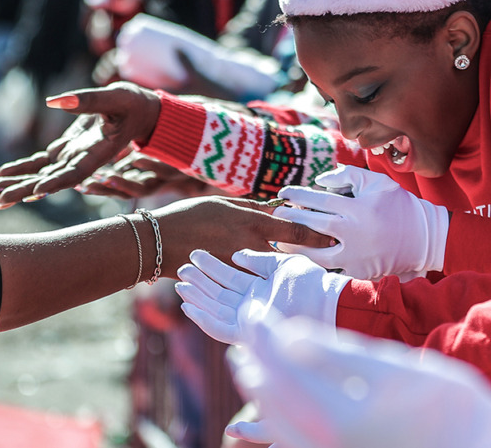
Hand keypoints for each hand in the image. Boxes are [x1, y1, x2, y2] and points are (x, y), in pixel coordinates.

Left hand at [0, 81, 160, 206]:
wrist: (141, 113)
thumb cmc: (134, 103)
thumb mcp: (117, 97)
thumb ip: (89, 100)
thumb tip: (54, 101)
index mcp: (99, 152)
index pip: (76, 171)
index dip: (58, 181)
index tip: (38, 190)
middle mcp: (84, 160)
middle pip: (52, 179)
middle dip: (26, 188)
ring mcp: (73, 156)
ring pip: (42, 173)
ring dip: (19, 182)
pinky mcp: (67, 149)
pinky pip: (41, 162)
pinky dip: (23, 168)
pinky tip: (1, 174)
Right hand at [77, 152, 212, 199]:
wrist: (209, 138)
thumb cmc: (175, 144)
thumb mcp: (148, 147)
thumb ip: (125, 149)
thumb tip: (96, 147)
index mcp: (142, 177)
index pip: (115, 188)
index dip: (98, 188)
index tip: (80, 184)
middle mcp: (153, 182)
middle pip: (125, 193)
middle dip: (106, 191)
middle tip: (87, 185)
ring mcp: (166, 178)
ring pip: (142, 188)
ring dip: (124, 184)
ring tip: (107, 176)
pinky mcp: (182, 169)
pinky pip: (163, 170)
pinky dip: (149, 164)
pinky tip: (136, 156)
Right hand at [150, 197, 335, 266]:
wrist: (156, 242)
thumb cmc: (189, 216)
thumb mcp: (223, 203)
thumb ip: (253, 208)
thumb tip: (279, 208)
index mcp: (252, 223)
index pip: (295, 232)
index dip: (317, 236)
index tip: (335, 240)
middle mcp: (249, 246)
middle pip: (288, 256)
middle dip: (305, 258)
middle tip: (327, 258)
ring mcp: (239, 267)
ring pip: (270, 273)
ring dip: (285, 274)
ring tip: (304, 277)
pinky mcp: (226, 282)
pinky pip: (250, 283)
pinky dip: (261, 283)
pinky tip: (271, 286)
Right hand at [175, 249, 349, 343]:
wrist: (325, 303)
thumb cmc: (311, 282)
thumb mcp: (281, 264)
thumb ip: (258, 260)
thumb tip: (236, 255)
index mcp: (259, 289)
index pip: (229, 277)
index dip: (211, 266)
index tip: (196, 253)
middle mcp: (251, 305)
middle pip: (217, 293)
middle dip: (199, 281)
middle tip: (182, 267)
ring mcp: (248, 320)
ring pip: (215, 309)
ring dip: (197, 297)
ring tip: (180, 283)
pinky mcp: (248, 333)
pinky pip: (219, 328)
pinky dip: (203, 318)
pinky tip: (189, 306)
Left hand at [224, 317, 490, 447]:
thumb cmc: (449, 405)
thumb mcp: (394, 367)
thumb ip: (337, 353)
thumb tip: (286, 337)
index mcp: (336, 415)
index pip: (280, 365)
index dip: (262, 333)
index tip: (252, 309)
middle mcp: (325, 445)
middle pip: (272, 397)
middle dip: (256, 359)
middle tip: (246, 330)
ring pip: (279, 425)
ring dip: (260, 392)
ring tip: (250, 366)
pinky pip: (295, 443)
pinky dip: (278, 421)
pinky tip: (274, 410)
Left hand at [272, 165, 449, 278]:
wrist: (424, 238)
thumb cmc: (398, 206)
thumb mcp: (377, 182)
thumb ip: (347, 175)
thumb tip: (320, 181)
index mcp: (357, 209)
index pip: (318, 200)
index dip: (297, 195)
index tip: (282, 193)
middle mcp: (353, 234)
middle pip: (311, 225)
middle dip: (290, 219)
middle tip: (276, 214)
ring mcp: (355, 256)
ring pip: (315, 252)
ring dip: (295, 245)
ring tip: (280, 239)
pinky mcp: (358, 271)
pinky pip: (330, 266)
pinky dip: (314, 260)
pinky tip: (301, 254)